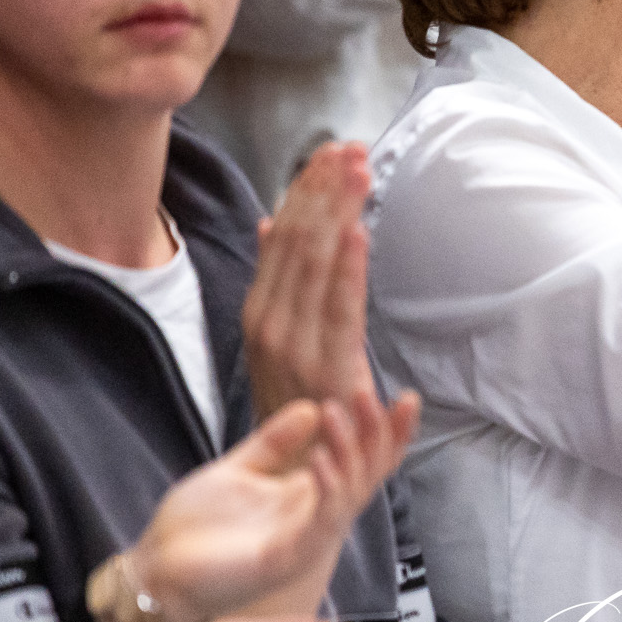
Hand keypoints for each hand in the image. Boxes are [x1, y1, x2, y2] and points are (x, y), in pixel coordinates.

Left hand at [125, 388, 419, 621]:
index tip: (403, 396)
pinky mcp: (285, 560)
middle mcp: (314, 518)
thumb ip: (274, 442)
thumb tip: (312, 405)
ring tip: (337, 411)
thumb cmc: (193, 529)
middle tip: (371, 394)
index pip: (362, 461)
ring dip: (349, 452)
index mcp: (307, 496)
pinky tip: (320, 458)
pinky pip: (320, 524)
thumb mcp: (238, 469)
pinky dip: (327, 489)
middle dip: (377, 434)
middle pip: (367, 475)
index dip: (385, 431)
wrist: (153, 570)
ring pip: (349, 495)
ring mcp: (304, 541)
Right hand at [243, 143, 375, 419]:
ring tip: (359, 170)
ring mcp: (293, 346)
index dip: (308, 189)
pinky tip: (360, 231)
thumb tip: (273, 222)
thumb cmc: (298, 404)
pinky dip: (348, 268)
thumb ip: (279, 279)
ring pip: (317, 264)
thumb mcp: (280, 335)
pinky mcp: (325, 370)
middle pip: (299, 240)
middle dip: (326, 189)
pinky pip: (339, 310)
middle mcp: (271, 322)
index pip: (284, 235)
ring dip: (340, 212)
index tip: (333, 150)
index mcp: (261, 310)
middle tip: (351, 146)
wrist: (299, 474)